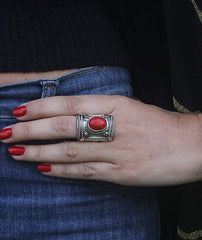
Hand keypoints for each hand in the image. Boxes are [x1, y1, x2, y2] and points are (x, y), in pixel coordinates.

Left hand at [1, 95, 201, 185]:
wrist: (189, 145)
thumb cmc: (159, 123)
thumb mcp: (130, 107)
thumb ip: (102, 110)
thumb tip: (71, 114)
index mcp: (116, 104)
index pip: (69, 104)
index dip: (41, 107)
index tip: (19, 111)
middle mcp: (113, 127)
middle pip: (64, 127)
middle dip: (31, 129)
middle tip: (7, 132)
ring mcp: (117, 152)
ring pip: (70, 151)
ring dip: (40, 151)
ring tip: (16, 152)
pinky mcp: (122, 173)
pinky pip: (85, 171)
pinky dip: (62, 170)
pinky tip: (43, 168)